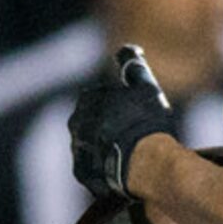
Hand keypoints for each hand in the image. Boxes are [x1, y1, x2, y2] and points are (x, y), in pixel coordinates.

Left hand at [71, 44, 175, 199]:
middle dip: (109, 126)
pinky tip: (124, 169)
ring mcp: (77, 150)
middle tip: (133, 134)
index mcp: (87, 99)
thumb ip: (133, 65)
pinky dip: (106, 169)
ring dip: (106, 148)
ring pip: (92, 146)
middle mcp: (76, 124)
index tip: (134, 113)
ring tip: (131, 155)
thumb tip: (127, 50)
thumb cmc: (146, 122)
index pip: (101, 97)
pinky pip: (94, 169)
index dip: (120, 105)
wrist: (145, 162)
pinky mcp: (83, 174)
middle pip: (94, 122)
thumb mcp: (144, 86)